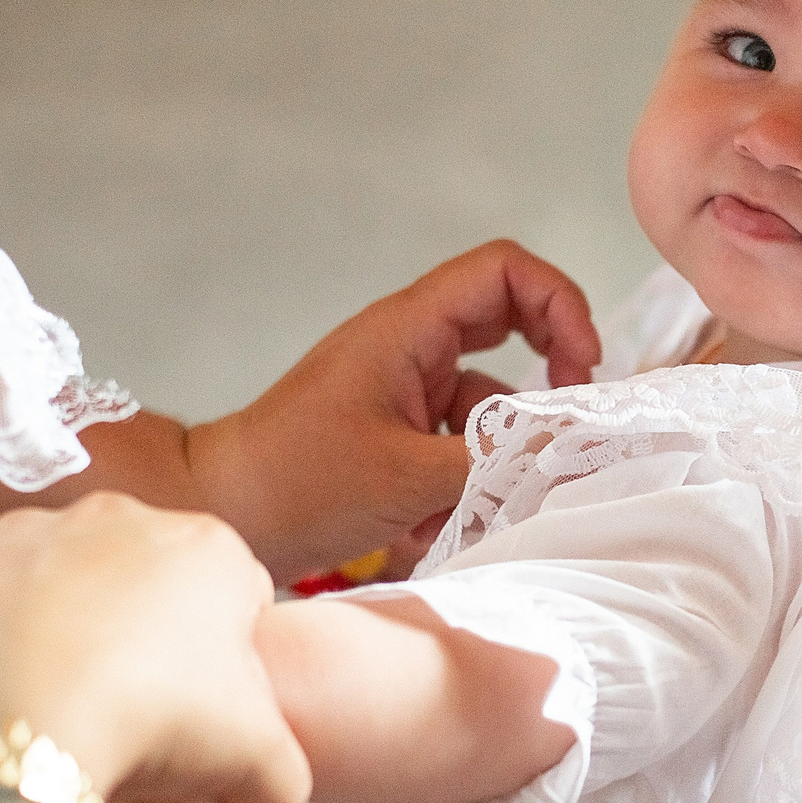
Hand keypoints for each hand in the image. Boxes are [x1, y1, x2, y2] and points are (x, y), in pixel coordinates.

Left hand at [0, 493, 311, 802]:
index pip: (236, 601)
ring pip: (62, 583)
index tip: (198, 715)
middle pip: (146, 586)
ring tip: (55, 709)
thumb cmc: (150, 724)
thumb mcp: (256, 765)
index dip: (223, 667)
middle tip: (127, 717)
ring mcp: (34, 528)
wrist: (14, 728)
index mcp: (209, 550)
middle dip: (141, 641)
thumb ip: (281, 783)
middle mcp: (123, 517)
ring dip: (63, 632)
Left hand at [191, 240, 600, 581]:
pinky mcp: (395, 433)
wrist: (219, 516)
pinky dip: (458, 486)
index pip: (504, 271)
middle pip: (509, 328)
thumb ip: (499, 459)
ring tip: (476, 507)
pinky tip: (427, 531)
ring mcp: (402, 390)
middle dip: (544, 381)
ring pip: (486, 403)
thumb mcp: (410, 477)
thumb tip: (577, 444)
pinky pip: (454, 445)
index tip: (582, 367)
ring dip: (494, 457)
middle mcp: (409, 347)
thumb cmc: (296, 484)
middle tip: (564, 424)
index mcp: (408, 329)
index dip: (560, 304)